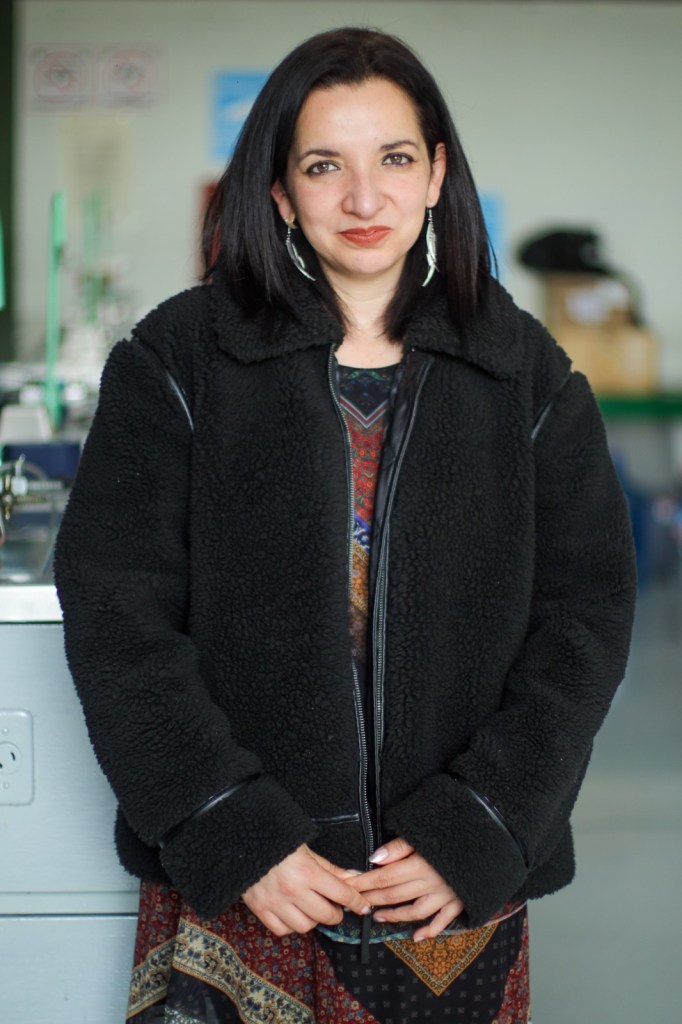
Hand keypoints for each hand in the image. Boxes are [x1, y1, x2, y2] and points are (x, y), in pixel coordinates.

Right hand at [241, 844, 370, 936]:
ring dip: (313, 920)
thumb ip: (330, 868)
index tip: (363, 906)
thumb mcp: (307, 850)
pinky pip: (282, 930)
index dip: (356, 902)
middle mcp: (293, 891)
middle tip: (335, 907)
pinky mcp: (260, 910)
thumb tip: (354, 878)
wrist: (241, 843)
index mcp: (308, 872)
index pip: (342, 894)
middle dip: (336, 913)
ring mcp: (276, 903)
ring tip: (311, 908)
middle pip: (326, 916)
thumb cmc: (278, 843)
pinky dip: (290, 925)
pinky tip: (292, 913)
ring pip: (305, 927)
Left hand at [347, 837, 463, 940]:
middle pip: (395, 894)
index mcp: (421, 865)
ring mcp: (445, 896)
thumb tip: (374, 859)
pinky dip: (429, 931)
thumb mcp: (424, 833)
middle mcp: (431, 884)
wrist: (489, 842)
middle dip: (372, 898)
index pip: (384, 877)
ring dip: (394, 915)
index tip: (347, 885)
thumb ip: (399, 847)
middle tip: (355, 902)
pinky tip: (416, 937)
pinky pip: (442, 922)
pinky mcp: (459, 902)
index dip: (364, 882)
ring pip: (414, 911)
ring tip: (377, 916)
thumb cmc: (454, 832)